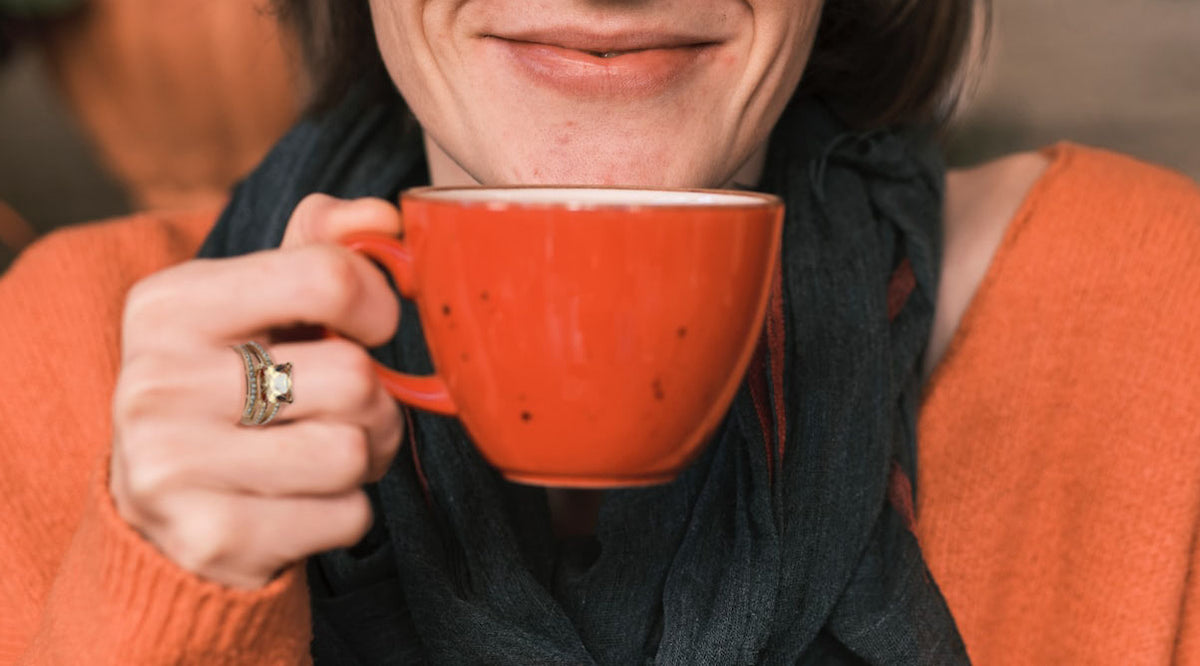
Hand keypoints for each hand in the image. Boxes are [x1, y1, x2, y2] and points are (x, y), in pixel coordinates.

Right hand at [109, 195, 403, 588]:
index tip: (369, 324)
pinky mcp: (211, 538)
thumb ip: (317, 249)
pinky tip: (297, 503)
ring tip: (319, 454)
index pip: (327, 276)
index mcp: (168, 305)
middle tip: (338, 409)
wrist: (162, 512)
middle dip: (374, 399)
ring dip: (364, 458)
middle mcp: (157, 382)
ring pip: (355, 450)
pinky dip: (344, 512)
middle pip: (354, 376)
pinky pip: (348, 516)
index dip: (377, 303)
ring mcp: (174, 467)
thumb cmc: (230, 389)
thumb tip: (381, 217)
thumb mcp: (255, 307)